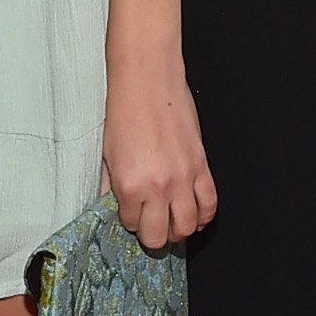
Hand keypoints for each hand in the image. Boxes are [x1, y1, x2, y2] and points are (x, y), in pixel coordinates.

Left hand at [104, 60, 215, 251]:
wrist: (147, 80)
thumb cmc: (125, 108)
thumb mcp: (106, 153)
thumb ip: (111, 185)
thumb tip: (114, 204)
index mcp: (130, 185)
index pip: (132, 224)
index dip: (130, 221)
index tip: (130, 213)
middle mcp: (158, 186)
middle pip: (160, 236)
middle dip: (154, 234)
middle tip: (151, 225)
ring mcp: (183, 178)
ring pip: (187, 226)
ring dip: (179, 230)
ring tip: (172, 224)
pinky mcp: (201, 166)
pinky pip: (210, 203)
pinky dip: (204, 215)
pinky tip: (196, 216)